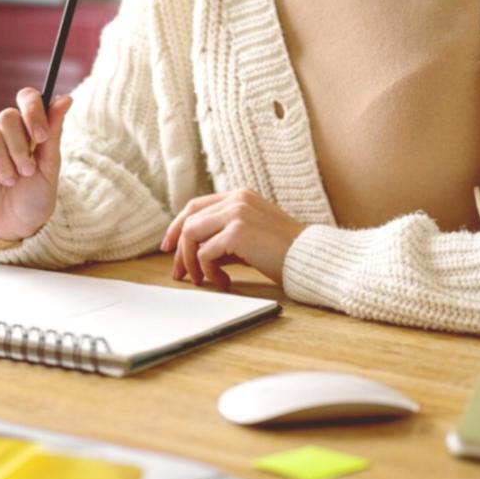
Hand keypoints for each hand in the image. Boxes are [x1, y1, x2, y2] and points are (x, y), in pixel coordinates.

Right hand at [0, 88, 73, 241]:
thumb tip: (66, 98)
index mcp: (29, 127)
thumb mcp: (50, 167)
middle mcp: (6, 130)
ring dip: (3, 164)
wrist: (15, 226)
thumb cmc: (35, 196)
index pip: (27, 97)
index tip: (40, 137)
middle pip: (7, 116)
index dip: (32, 112)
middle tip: (26, 172)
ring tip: (9, 182)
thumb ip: (53, 132)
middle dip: (19, 148)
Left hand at [159, 189, 304, 289]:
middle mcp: (236, 199)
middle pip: (189, 220)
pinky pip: (206, 252)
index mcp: (240, 195)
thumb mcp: (249, 238)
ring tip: (202, 280)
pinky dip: (208, 271)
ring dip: (191, 262)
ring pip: (192, 235)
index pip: (195, 206)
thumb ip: (223, 238)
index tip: (168, 247)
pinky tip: (223, 282)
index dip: (177, 226)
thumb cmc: (284, 253)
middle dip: (179, 249)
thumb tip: (194, 253)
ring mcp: (237, 212)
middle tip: (177, 273)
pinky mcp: (237, 231)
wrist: (311, 259)